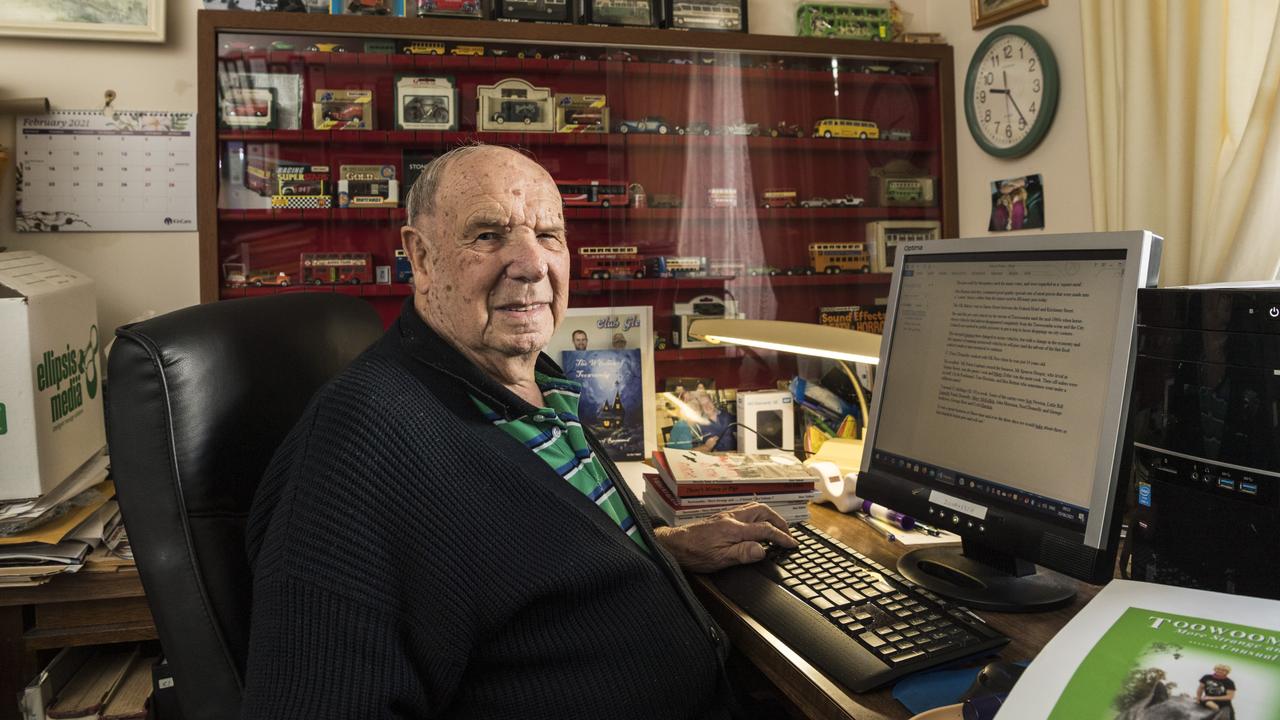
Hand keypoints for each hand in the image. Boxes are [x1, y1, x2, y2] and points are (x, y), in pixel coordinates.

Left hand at [653, 502, 798, 572]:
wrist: (674, 544)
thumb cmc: (694, 553)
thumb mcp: (719, 559)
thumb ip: (742, 553)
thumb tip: (763, 550)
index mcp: (734, 529)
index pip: (765, 530)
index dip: (781, 537)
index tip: (792, 544)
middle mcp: (731, 518)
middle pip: (763, 511)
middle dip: (779, 521)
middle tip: (788, 533)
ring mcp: (726, 515)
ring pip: (754, 508)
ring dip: (769, 516)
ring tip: (777, 527)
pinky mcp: (721, 517)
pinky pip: (745, 510)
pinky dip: (758, 515)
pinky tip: (758, 523)